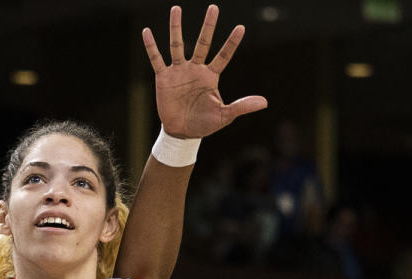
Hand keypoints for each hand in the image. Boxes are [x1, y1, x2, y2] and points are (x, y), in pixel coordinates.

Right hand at [143, 5, 267, 139]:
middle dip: (208, 26)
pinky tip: (146, 32)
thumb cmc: (204, 123)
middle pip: (202, 43)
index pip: (223, 56)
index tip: (241, 27)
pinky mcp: (164, 78)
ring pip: (177, 45)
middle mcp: (195, 69)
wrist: (182, 133)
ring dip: (176, 27)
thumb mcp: (224, 116)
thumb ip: (242, 106)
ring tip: (176, 9)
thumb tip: (264, 102)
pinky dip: (151, 46)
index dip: (231, 43)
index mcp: (211, 76)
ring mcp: (179, 71)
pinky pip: (157, 59)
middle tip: (214, 8)